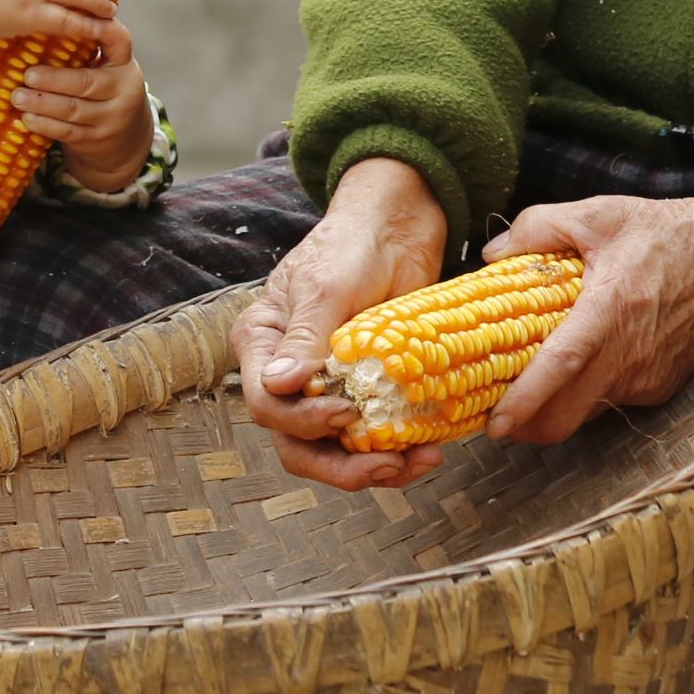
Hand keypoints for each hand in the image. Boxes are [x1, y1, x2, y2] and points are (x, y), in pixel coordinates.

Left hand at [11, 11, 152, 188]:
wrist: (124, 140)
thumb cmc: (102, 91)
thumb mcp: (106, 68)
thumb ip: (88, 47)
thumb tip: (45, 13)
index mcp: (124, 64)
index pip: (119, 40)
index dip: (102, 29)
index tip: (75, 18)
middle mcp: (123, 90)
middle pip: (87, 82)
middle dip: (55, 79)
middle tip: (28, 74)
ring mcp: (111, 118)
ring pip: (75, 109)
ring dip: (43, 103)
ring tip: (18, 97)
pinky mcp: (96, 140)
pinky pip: (68, 133)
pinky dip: (45, 125)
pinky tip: (27, 118)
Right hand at [231, 156, 454, 490]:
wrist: (400, 227)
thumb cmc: (351, 244)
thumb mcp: (325, 286)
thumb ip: (304, 337)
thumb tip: (278, 385)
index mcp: (264, 346)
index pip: (267, 406)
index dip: (302, 422)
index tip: (346, 414)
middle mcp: (290, 376)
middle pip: (298, 443)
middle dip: (340, 464)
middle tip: (387, 464)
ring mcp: (330, 389)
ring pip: (336, 451)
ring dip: (373, 466)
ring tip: (417, 462)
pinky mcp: (371, 393)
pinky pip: (375, 438)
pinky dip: (399, 449)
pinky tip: (429, 449)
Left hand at [481, 192, 693, 448]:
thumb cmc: (668, 232)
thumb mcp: (599, 213)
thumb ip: (538, 226)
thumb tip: (493, 253)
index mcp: (610, 310)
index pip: (560, 368)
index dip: (524, 401)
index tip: (495, 421)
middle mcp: (630, 356)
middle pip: (566, 418)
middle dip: (526, 426)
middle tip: (498, 412)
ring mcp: (648, 378)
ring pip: (586, 413)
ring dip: (556, 407)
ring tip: (536, 381)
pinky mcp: (661, 387)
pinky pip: (612, 400)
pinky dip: (588, 392)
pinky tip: (584, 363)